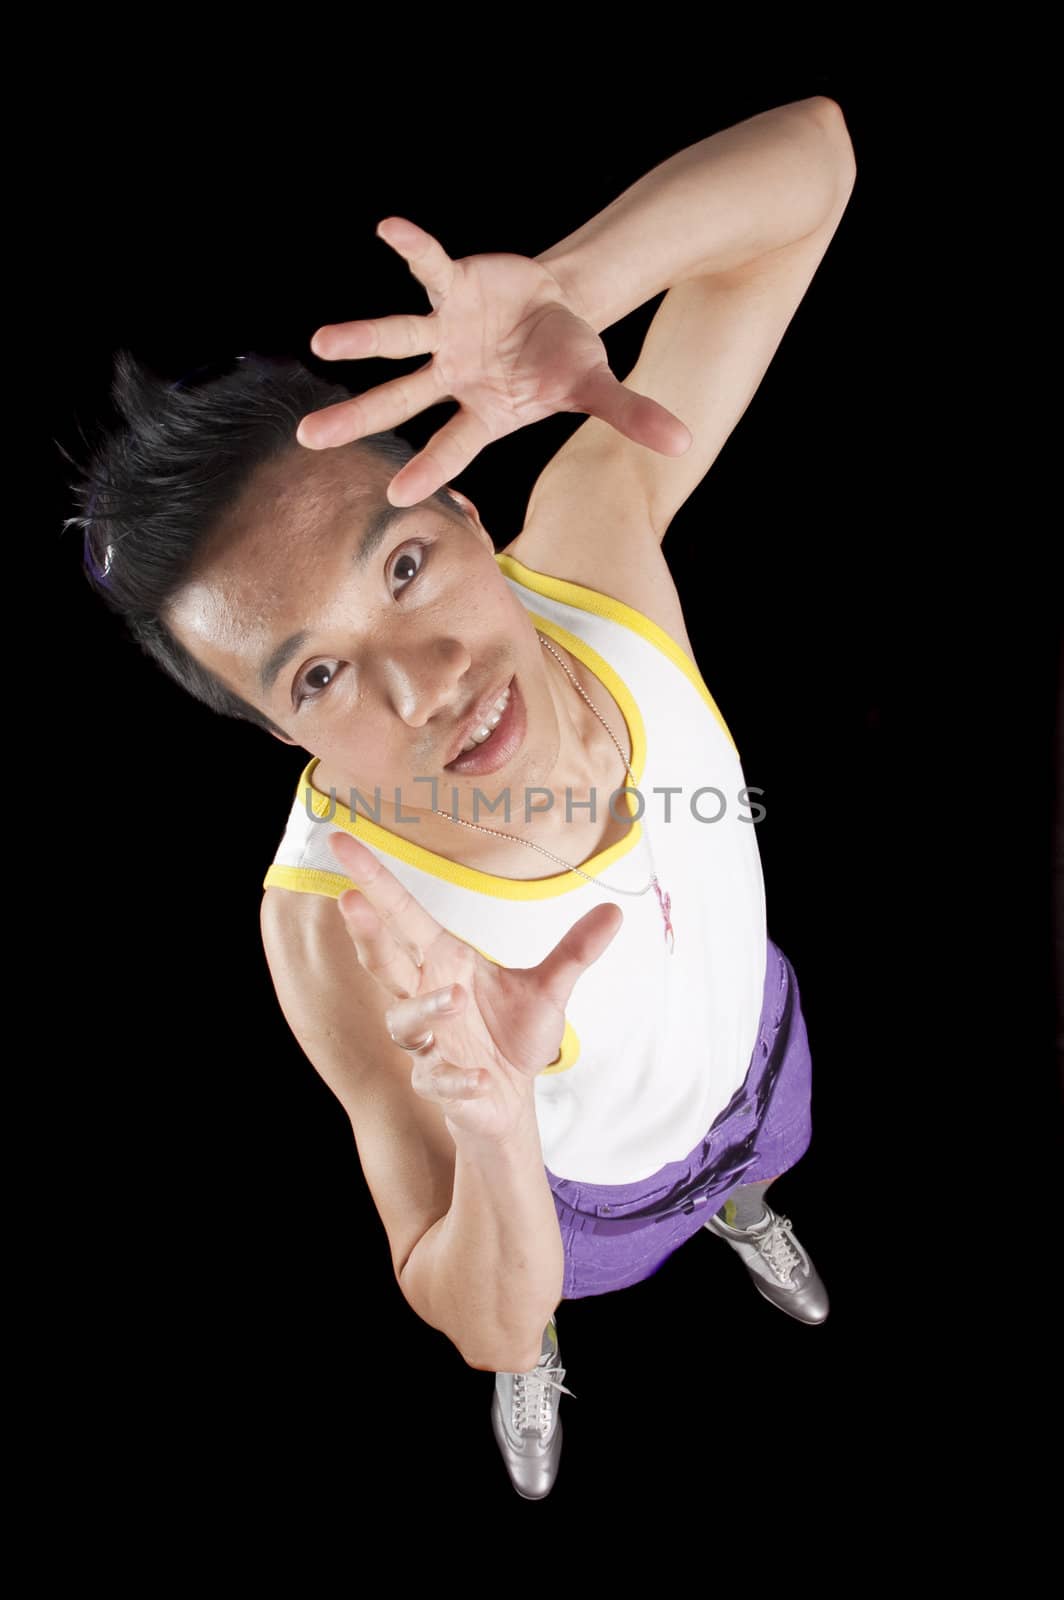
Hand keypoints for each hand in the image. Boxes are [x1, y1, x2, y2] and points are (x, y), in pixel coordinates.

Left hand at [296, 216, 692, 506]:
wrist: (559, 305)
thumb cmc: (567, 357)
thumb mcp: (599, 387)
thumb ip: (631, 416)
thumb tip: (684, 443)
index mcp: (485, 412)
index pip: (452, 444)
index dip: (428, 467)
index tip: (397, 491)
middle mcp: (453, 378)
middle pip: (400, 399)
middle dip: (358, 417)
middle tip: (311, 437)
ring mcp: (446, 334)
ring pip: (398, 338)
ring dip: (362, 338)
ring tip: (321, 341)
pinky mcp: (451, 288)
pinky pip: (428, 268)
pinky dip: (412, 247)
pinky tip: (388, 228)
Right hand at [327, 829, 622, 1143]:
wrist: (510, 1098)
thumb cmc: (513, 1035)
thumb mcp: (550, 988)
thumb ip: (575, 950)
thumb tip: (615, 911)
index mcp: (442, 960)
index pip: (401, 914)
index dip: (372, 878)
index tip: (342, 840)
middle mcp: (424, 994)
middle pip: (382, 960)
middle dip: (366, 932)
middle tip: (351, 901)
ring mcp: (426, 1041)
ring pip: (406, 1019)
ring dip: (427, 1008)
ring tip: (457, 998)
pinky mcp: (437, 1082)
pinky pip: (437, 1079)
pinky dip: (455, 1079)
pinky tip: (480, 1080)